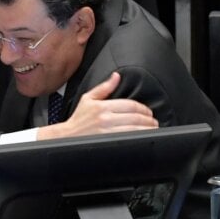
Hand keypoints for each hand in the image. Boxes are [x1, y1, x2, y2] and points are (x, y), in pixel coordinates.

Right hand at [36, 72, 157, 139]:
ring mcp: (107, 131)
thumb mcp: (88, 99)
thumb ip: (104, 88)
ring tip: (152, 129)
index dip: (143, 108)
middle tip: (153, 121)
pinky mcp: (108, 142)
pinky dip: (138, 138)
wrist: (66, 137)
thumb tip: (116, 76)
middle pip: (135, 117)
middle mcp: (105, 118)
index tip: (148, 112)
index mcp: (102, 106)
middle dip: (148, 119)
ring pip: (134, 129)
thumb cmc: (78, 120)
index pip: (130, 105)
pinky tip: (143, 137)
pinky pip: (128, 139)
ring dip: (147, 129)